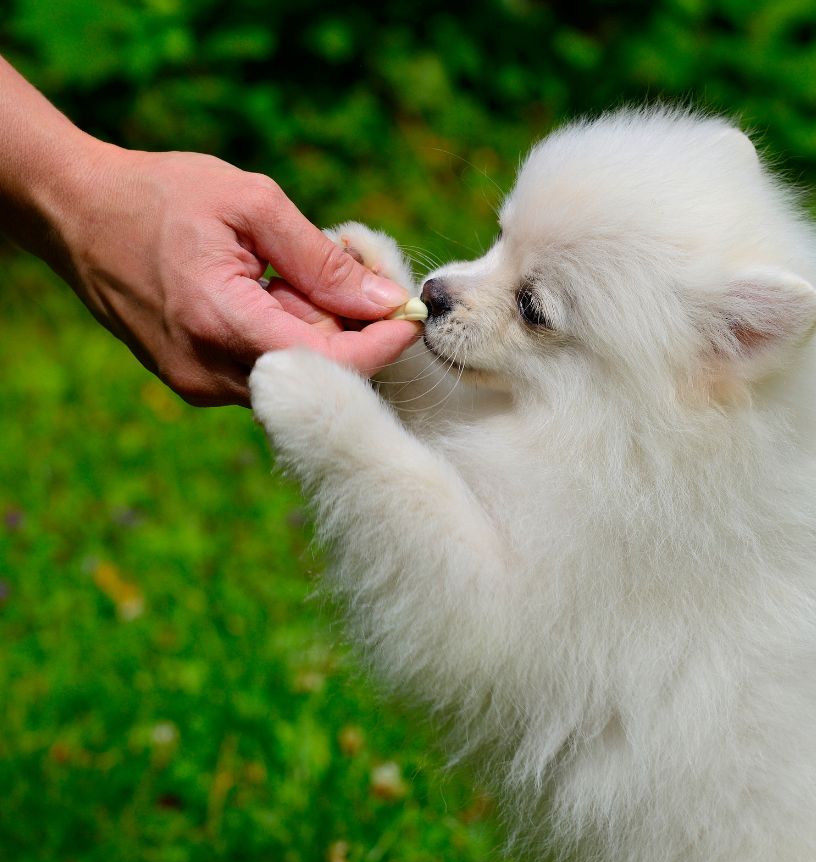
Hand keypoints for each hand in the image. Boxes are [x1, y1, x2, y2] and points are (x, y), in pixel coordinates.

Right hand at [52, 144, 418, 405]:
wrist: (76, 214)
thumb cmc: (161, 195)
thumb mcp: (250, 204)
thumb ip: (321, 259)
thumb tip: (385, 299)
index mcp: (223, 321)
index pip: (331, 362)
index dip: (382, 344)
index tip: (411, 314)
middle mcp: (210, 372)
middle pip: (317, 376)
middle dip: (345, 329)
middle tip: (342, 273)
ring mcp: (199, 386)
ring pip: (293, 378)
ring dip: (310, 334)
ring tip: (285, 278)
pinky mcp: (195, 385)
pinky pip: (264, 373)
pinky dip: (282, 339)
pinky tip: (264, 296)